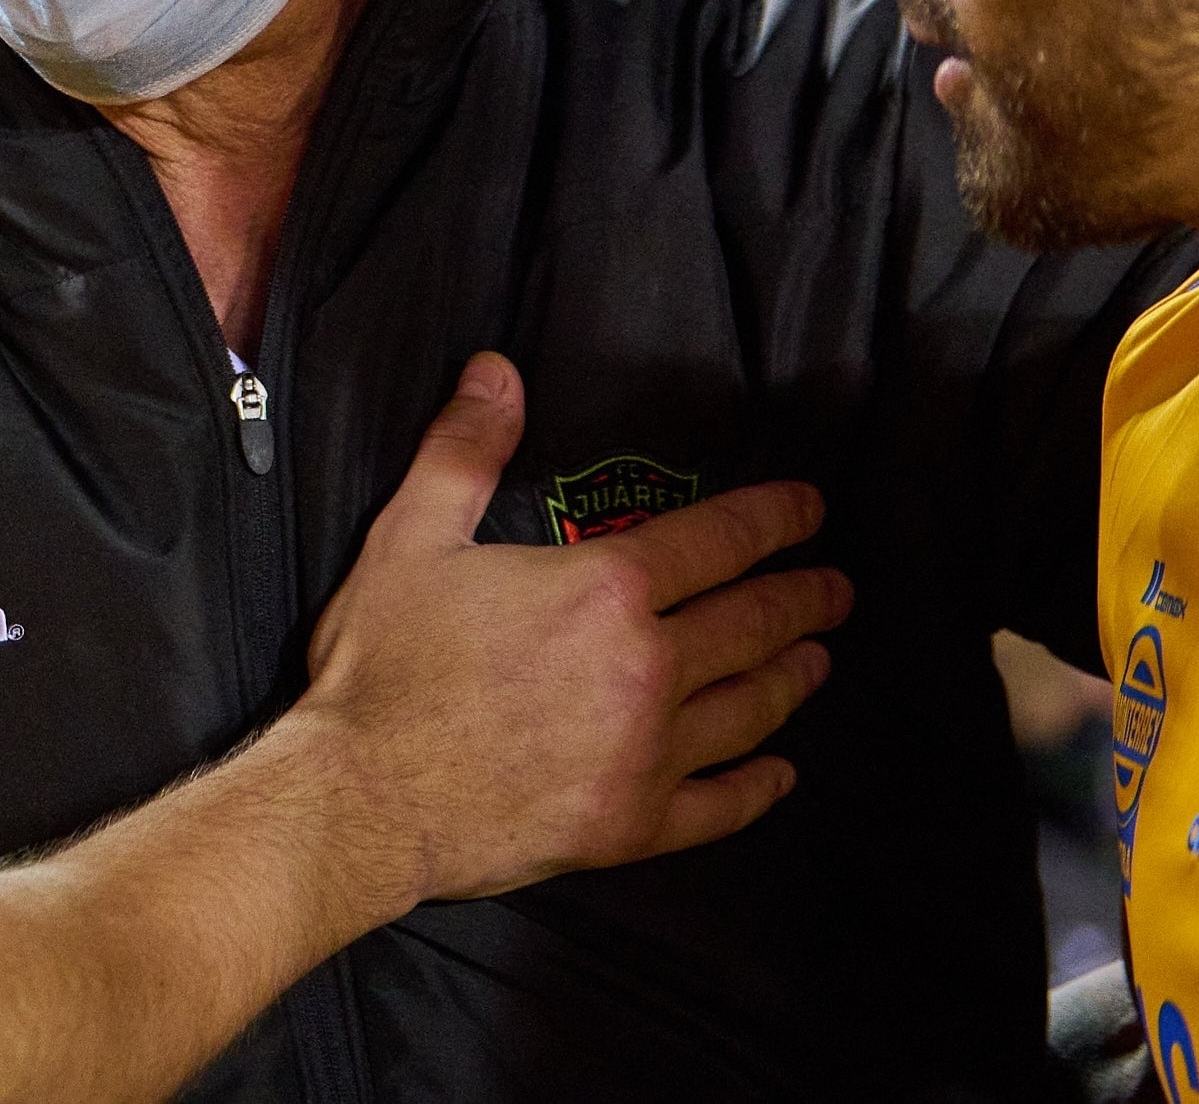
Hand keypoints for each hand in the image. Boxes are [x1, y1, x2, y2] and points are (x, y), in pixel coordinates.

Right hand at [292, 352, 849, 909]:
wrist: (362, 799)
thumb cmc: (383, 666)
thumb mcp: (410, 537)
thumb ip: (465, 450)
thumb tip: (498, 371)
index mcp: (604, 592)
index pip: (717, 542)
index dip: (774, 519)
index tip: (812, 510)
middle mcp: (647, 672)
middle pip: (752, 625)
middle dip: (803, 600)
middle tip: (836, 589)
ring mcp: (647, 756)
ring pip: (749, 710)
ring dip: (791, 680)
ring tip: (817, 660)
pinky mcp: (632, 827)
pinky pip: (719, 806)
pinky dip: (759, 788)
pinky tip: (780, 773)